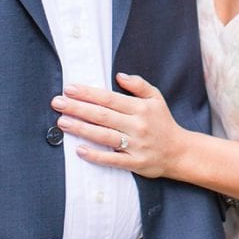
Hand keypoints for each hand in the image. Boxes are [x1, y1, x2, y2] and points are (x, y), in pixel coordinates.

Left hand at [53, 73, 183, 177]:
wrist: (181, 152)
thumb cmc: (163, 123)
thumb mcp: (156, 99)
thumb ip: (139, 85)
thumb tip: (119, 75)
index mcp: (140, 109)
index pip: (109, 99)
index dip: (88, 93)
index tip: (69, 89)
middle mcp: (137, 126)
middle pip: (103, 116)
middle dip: (78, 108)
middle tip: (57, 102)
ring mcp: (136, 146)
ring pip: (105, 136)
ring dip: (82, 129)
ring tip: (62, 122)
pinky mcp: (136, 163)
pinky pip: (113, 160)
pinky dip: (96, 156)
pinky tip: (79, 150)